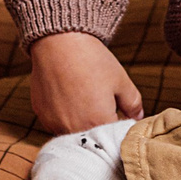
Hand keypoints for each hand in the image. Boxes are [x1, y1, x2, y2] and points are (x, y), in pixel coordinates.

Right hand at [28, 31, 143, 135]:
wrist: (59, 41)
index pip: (114, 137)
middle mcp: (75, 129)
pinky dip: (64, 117)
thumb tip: (138, 117)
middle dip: (101, 126)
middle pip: (93, 138)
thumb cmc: (91, 59)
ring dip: (81, 124)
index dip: (119, 126)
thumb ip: (133, 104)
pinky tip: (68, 98)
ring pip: (74, 133)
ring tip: (84, 98)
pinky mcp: (42, 116)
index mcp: (98, 122)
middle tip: (101, 103)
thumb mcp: (120, 80)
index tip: (119, 114)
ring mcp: (55, 123)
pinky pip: (57, 124)